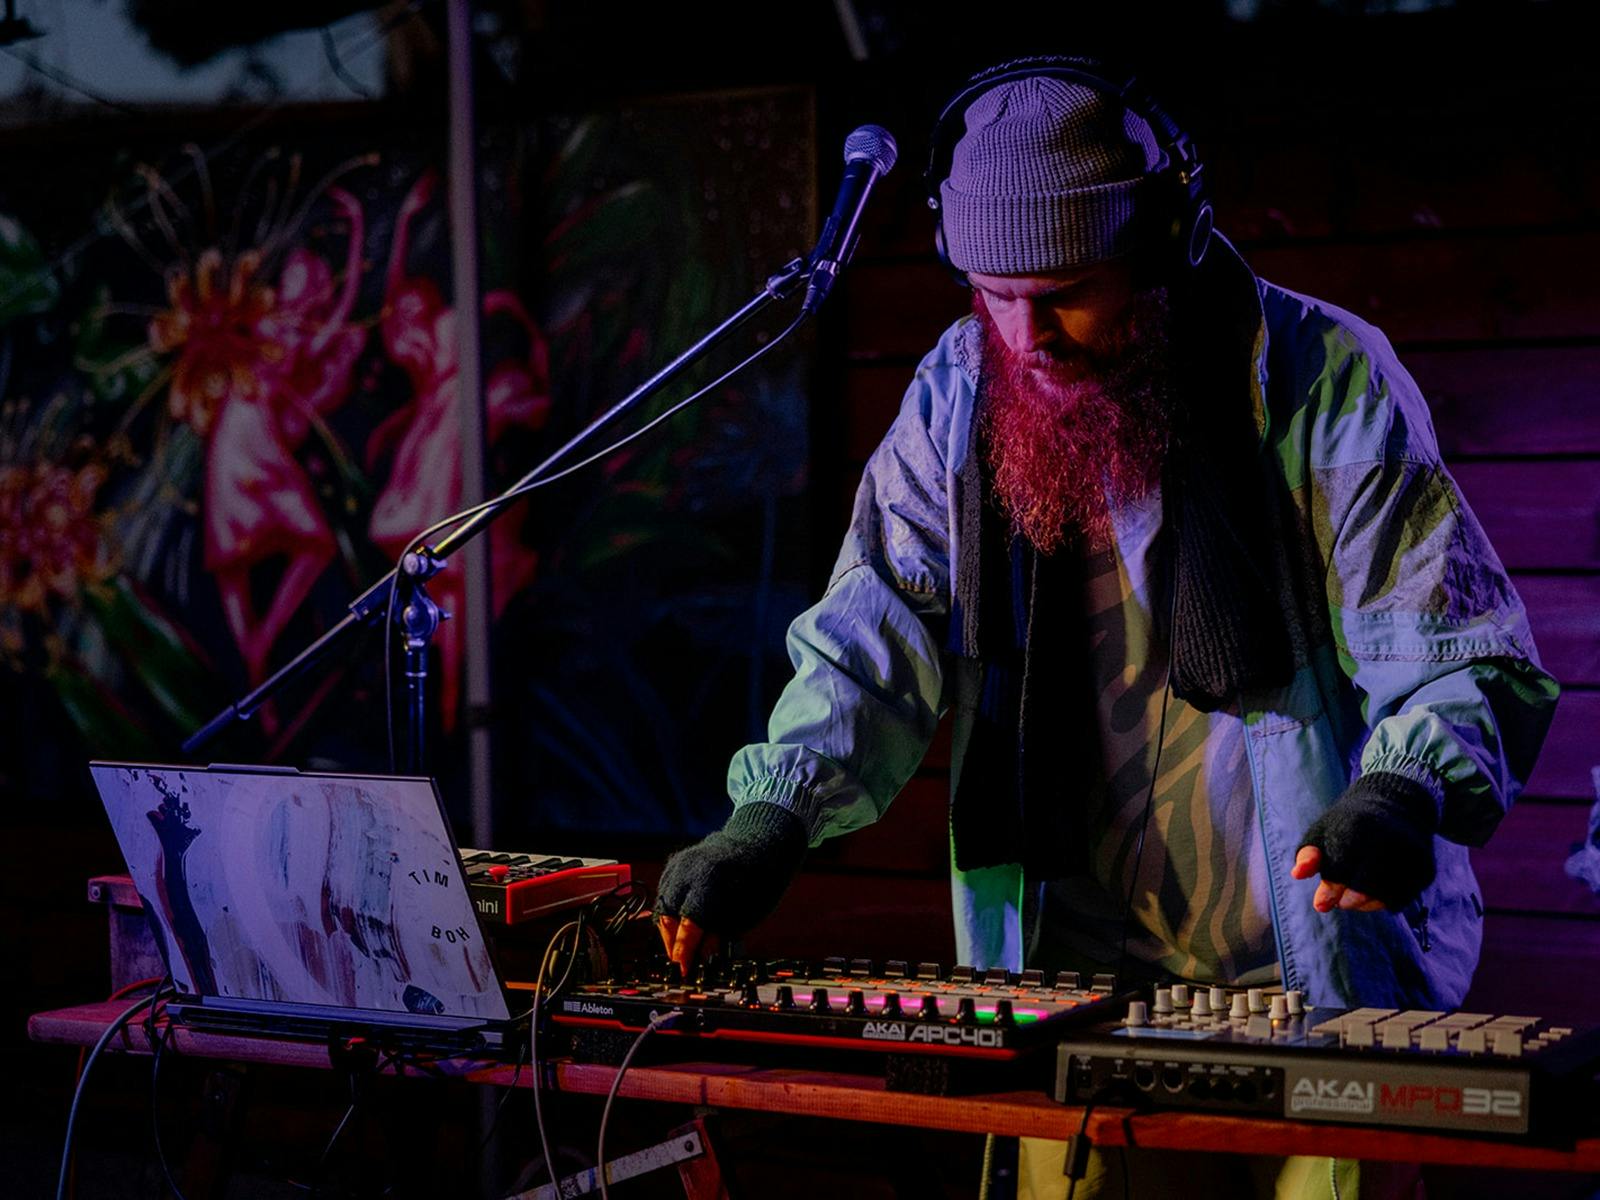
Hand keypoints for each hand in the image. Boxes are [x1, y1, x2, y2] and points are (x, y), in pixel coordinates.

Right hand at [653, 802, 807, 968]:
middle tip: (683, 962)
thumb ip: (718, 933)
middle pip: (668, 915)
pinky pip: (664, 893)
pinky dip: (671, 911)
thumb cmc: (758, 880)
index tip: (683, 969)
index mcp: (709, 879)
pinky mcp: (673, 864)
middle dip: (673, 942)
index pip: (688, 922)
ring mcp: (678, 864)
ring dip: (670, 928)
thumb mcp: (746, 913)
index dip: (684, 950)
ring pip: (662, 905)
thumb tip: (698, 955)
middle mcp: (687, 868)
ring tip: (683, 946)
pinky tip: (681, 925)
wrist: (758, 840)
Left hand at [1294, 771, 1437, 912]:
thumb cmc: (1349, 823)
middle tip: (1341, 902)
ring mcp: (1412, 854)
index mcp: (1358, 826)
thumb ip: (1308, 854)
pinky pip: (1404, 899)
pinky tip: (1375, 894)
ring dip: (1366, 904)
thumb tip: (1297, 875)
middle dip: (1348, 900)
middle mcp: (1389, 838)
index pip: (1341, 869)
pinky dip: (1386, 902)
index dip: (1330, 889)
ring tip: (1355, 899)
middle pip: (1365, 887)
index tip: (1320, 903)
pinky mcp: (1426, 868)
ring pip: (1386, 897)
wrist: (1397, 804)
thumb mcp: (1323, 831)